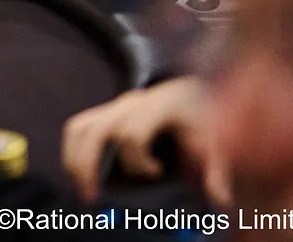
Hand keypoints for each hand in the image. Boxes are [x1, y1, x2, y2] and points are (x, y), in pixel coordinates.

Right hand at [62, 78, 227, 205]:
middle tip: (91, 196)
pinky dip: (74, 151)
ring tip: (82, 188)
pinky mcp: (104, 112)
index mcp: (157, 106)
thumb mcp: (216, 140)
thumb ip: (216, 169)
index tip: (156, 173)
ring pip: (78, 127)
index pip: (131, 133)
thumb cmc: (203, 119)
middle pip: (95, 130)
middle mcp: (130, 103)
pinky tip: (82, 174)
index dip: (137, 161)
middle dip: (88, 164)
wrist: (192, 93)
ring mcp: (114, 106)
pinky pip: (77, 128)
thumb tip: (218, 199)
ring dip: (74, 159)